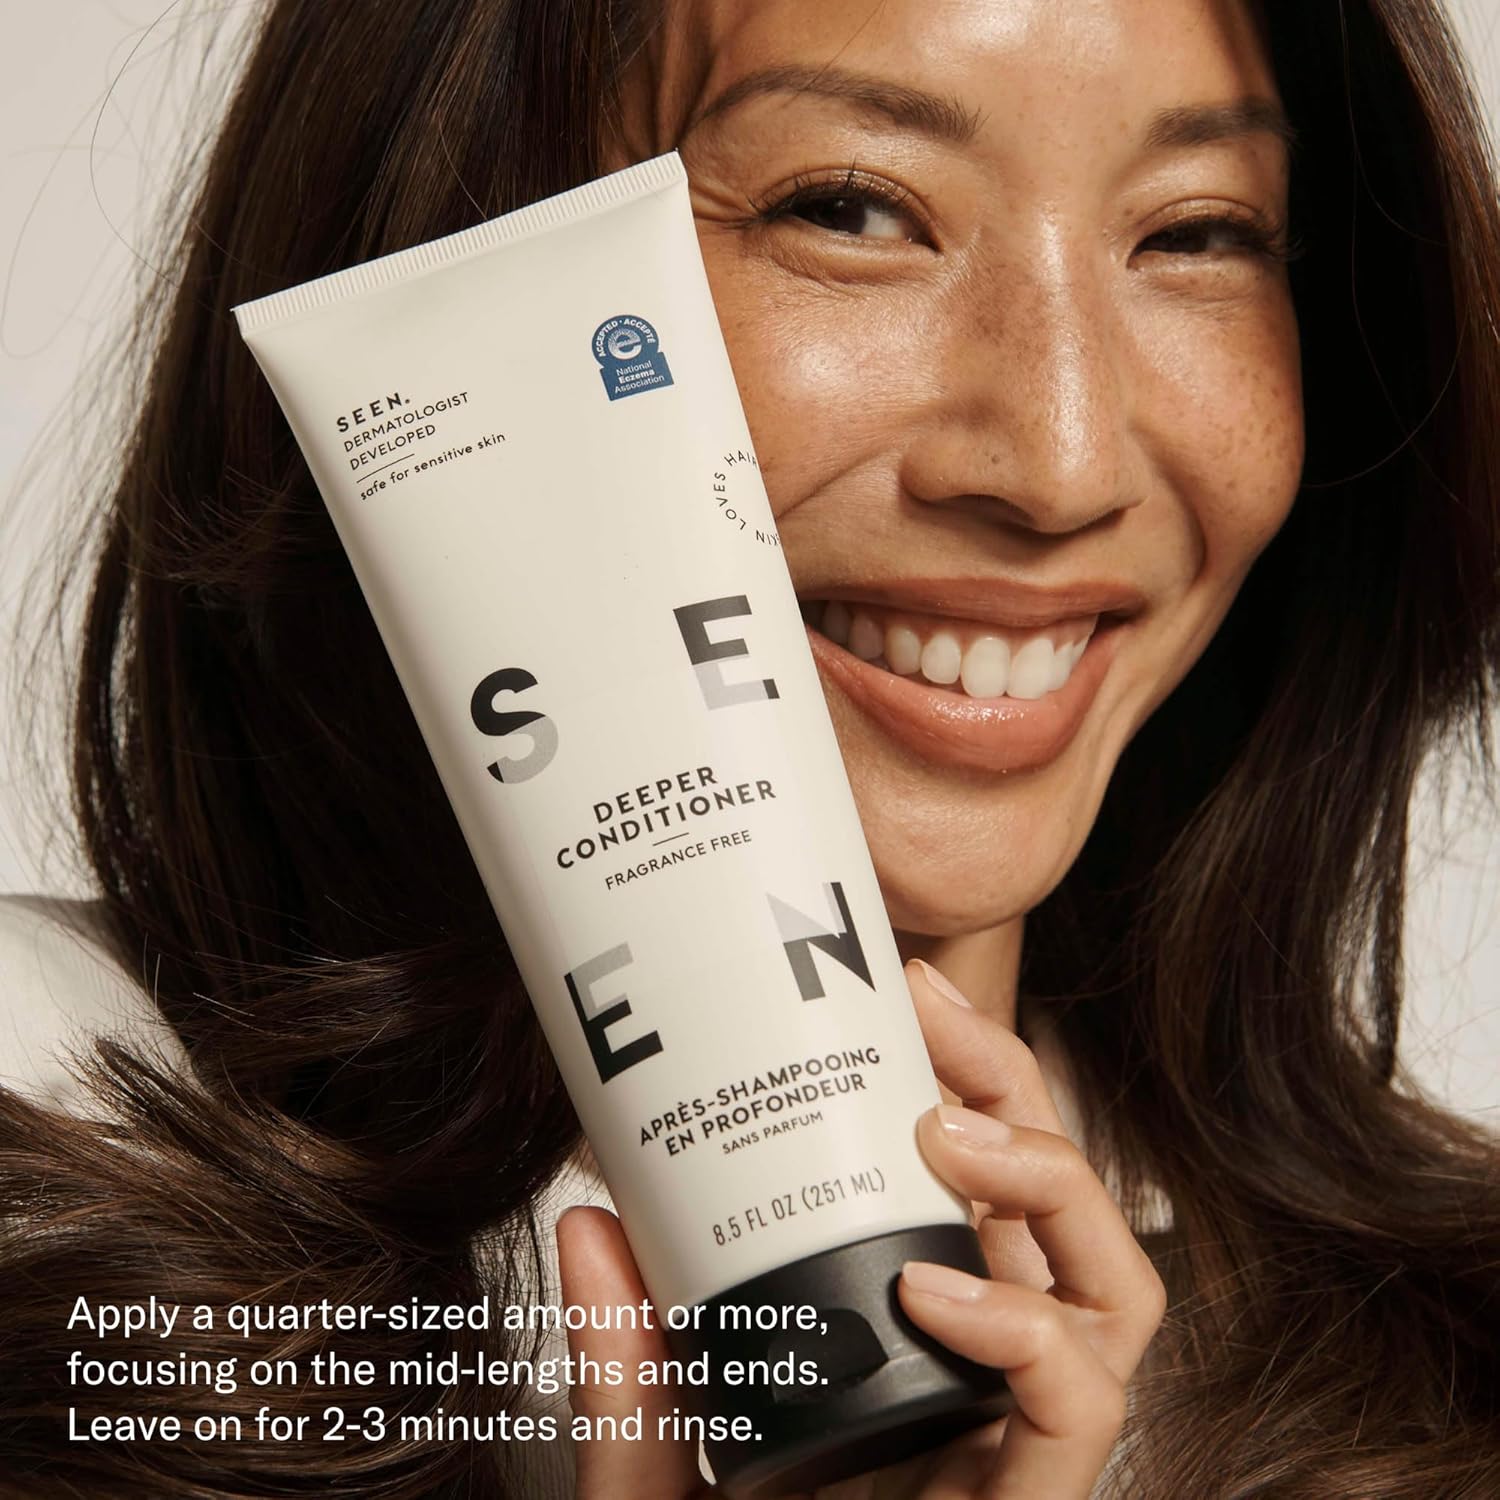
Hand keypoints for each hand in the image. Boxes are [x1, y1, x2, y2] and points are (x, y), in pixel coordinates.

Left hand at [559, 958, 1165, 1498]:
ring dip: (1050, 1186)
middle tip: (934, 1016)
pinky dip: (1029, 1336)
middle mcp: (987, 1388)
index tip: (905, 991)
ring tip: (946, 1133)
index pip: (981, 1191)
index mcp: (917, 1347)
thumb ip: (624, 1363)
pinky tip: (937, 1288)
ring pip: (1114, 1291)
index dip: (970, 1078)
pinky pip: (1085, 1414)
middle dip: (1016, 1092)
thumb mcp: (657, 1474)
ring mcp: (1019, 1455)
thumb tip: (582, 1213)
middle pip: (1059, 1209)